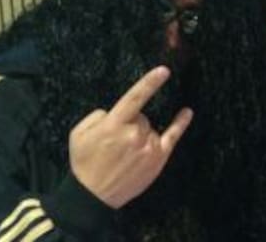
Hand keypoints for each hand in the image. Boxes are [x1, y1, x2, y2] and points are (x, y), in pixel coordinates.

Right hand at [68, 65, 193, 208]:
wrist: (93, 195)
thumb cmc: (84, 162)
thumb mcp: (78, 134)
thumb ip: (97, 116)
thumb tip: (114, 112)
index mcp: (113, 125)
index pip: (135, 98)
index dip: (149, 82)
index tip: (164, 70)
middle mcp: (134, 134)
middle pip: (140, 116)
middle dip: (130, 124)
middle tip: (115, 143)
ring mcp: (148, 146)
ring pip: (150, 128)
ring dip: (141, 135)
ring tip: (125, 154)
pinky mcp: (158, 158)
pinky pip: (173, 135)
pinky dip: (181, 123)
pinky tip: (187, 112)